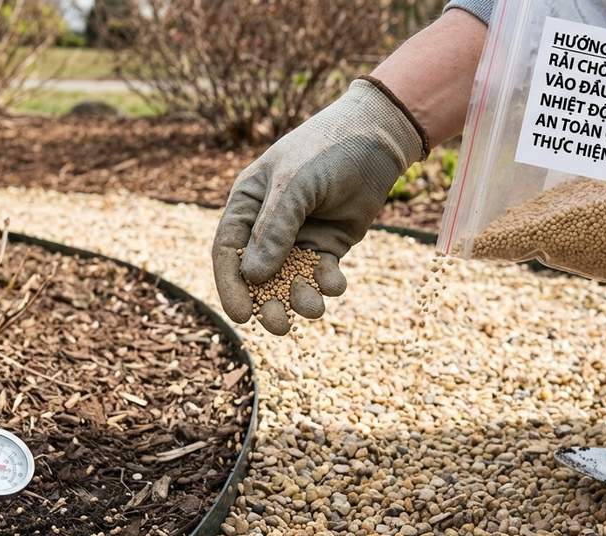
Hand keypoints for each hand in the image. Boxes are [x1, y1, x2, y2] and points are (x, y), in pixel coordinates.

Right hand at [212, 79, 423, 334]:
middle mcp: (268, 224)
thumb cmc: (326, 151)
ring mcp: (299, 235)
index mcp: (247, 204)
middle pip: (258, 274)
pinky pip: (320, 273)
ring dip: (299, 297)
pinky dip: (326, 283)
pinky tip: (335, 283)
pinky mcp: (328, 243)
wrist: (376, 138)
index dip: (232, 286)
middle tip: (279, 326)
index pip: (228, 251)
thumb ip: (274, 230)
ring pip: (290, 279)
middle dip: (267, 302)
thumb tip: (253, 277)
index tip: (241, 316)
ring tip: (314, 309)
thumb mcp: (295, 186)